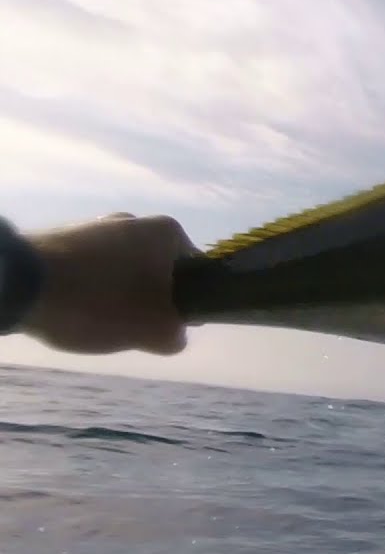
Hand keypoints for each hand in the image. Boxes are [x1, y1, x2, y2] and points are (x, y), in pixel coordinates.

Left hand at [21, 213, 199, 354]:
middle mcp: (135, 220)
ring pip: (123, 272)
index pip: (196, 274)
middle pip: (157, 273)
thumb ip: (176, 334)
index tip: (165, 325)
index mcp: (167, 232)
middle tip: (131, 328)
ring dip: (117, 296)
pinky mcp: (64, 236)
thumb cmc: (100, 302)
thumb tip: (174, 332)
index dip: (185, 305)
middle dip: (149, 300)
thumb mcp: (155, 331)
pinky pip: (90, 269)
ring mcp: (96, 225)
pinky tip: (73, 309)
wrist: (19, 282)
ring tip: (95, 321)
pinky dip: (88, 289)